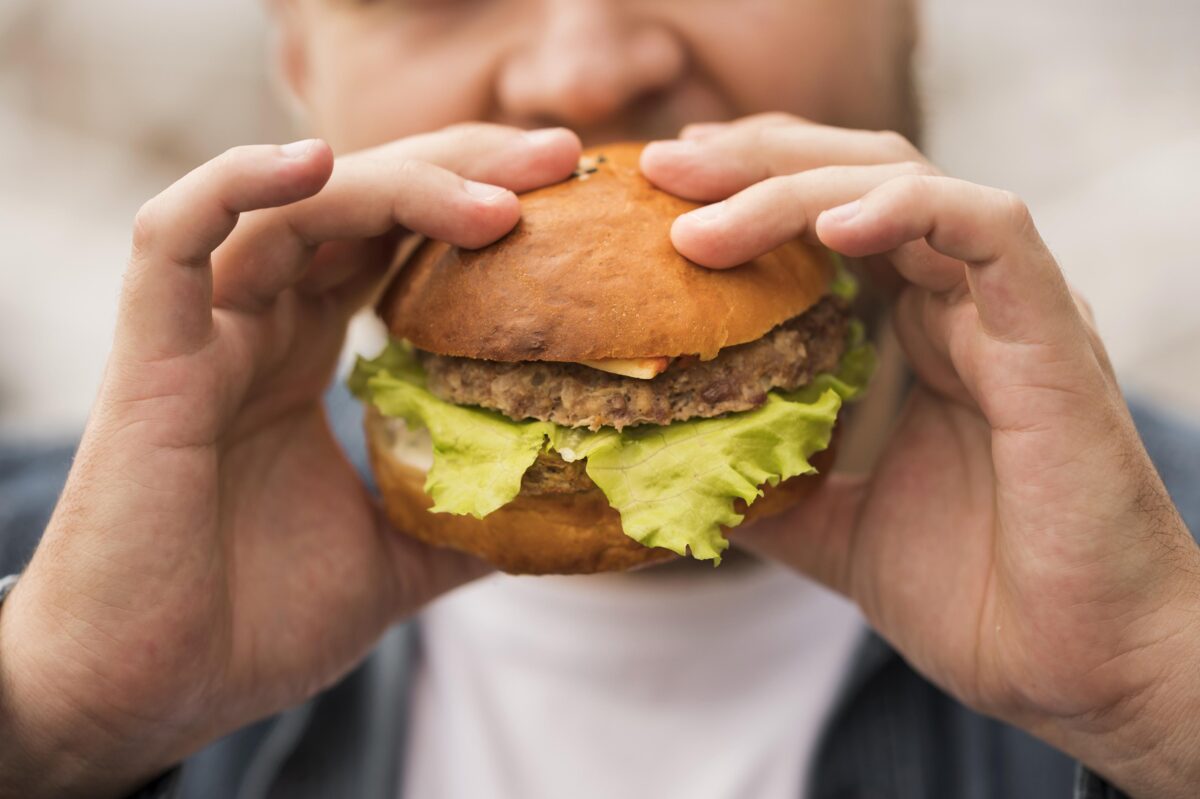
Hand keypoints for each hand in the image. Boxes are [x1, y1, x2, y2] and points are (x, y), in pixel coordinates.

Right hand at [0, 125, 580, 797]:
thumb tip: (562, 510)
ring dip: (397, 183)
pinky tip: (316, 165)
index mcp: (305, 357)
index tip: (571, 195)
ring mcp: (204, 334)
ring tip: (497, 195)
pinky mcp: (152, 358)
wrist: (149, 696)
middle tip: (560, 158)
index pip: (394, 242)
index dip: (473, 204)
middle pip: (360, 204)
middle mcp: (258, 327)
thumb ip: (465, 521)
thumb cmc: (252, 627)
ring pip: (291, 207)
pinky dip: (237, 186)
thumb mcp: (395, 562)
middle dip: (461, 168)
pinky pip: (173, 238)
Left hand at [643, 115, 1199, 797]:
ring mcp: (1003, 311)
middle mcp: (955, 304)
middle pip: (850, 177)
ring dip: (795, 188)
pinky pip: (989, 232)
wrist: (1075, 667)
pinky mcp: (1050, 333)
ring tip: (703, 218)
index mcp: (911, 332)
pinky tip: (833, 229)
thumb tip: (656, 464)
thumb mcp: (827, 527)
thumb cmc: (970, 595)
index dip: (740, 191)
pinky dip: (909, 211)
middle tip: (661, 167)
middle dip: (750, 162)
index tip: (654, 198)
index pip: (822, 218)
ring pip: (905, 185)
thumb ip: (757, 482)